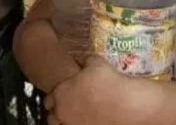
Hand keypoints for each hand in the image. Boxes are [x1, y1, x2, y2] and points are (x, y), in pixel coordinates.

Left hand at [45, 56, 161, 124]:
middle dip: (58, 110)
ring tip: (75, 115)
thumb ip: (83, 59)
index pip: (49, 98)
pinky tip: (85, 120)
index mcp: (61, 94)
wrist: (126, 104)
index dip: (56, 95)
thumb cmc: (110, 82)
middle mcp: (62, 113)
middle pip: (51, 116)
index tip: (63, 93)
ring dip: (65, 120)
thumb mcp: (96, 63)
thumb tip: (78, 57)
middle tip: (68, 105)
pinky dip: (77, 124)